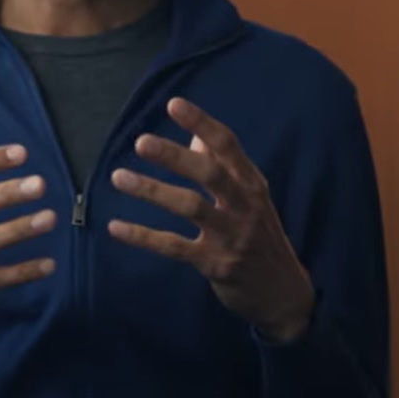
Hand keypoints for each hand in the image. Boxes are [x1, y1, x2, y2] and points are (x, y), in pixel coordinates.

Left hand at [107, 98, 314, 343]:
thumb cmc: (260, 236)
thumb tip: (194, 134)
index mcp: (252, 184)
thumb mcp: (251, 198)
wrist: (283, 293)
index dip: (201, 123)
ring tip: (118, 177)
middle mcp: (244, 206)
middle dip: (174, 156)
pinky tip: (116, 226)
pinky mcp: (215, 264)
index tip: (173, 104)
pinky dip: (143, 236)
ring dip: (151, 190)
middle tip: (140, 142)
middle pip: (209, 174)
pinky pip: (174, 247)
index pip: (228, 146)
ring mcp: (231, 236)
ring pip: (189, 207)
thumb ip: (224, 167)